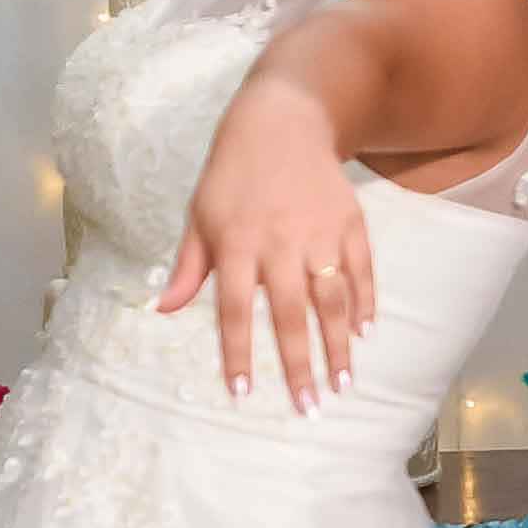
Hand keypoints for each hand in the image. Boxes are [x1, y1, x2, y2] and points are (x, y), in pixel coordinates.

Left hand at [155, 66, 375, 405]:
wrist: (282, 119)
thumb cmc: (232, 174)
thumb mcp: (200, 214)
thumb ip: (187, 266)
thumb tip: (162, 311)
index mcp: (236, 243)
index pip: (233, 309)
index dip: (237, 352)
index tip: (242, 393)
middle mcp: (279, 241)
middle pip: (289, 314)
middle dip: (298, 365)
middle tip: (307, 408)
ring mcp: (319, 232)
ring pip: (331, 299)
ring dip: (338, 346)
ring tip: (342, 384)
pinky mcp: (350, 221)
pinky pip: (361, 269)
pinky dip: (365, 302)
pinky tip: (365, 334)